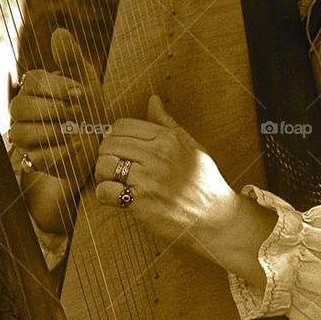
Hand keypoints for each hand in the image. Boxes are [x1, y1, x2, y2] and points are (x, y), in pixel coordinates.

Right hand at [8, 29, 103, 191]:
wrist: (100, 142)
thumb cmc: (89, 108)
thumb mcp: (86, 81)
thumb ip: (72, 59)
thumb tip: (59, 32)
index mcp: (35, 87)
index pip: (33, 81)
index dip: (57, 87)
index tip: (81, 93)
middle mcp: (23, 110)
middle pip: (21, 107)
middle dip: (54, 110)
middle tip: (78, 113)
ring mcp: (25, 136)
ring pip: (22, 134)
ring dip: (53, 132)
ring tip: (76, 131)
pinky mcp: (34, 160)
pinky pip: (37, 158)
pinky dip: (60, 152)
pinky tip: (78, 145)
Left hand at [94, 95, 238, 252]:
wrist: (217, 219)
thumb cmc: (205, 183)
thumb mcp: (192, 147)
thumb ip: (167, 123)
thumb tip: (152, 99)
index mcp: (167, 139)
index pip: (122, 126)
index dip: (115, 136)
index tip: (121, 149)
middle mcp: (157, 156)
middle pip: (109, 144)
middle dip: (107, 155)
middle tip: (116, 168)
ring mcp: (148, 180)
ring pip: (104, 165)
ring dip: (103, 174)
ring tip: (115, 182)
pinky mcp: (141, 203)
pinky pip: (105, 191)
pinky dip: (105, 195)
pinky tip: (116, 197)